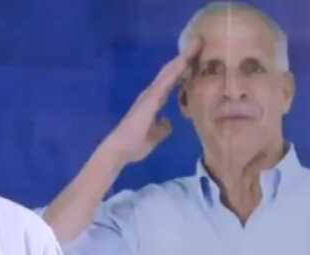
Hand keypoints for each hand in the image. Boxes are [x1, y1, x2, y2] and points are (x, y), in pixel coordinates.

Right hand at [101, 37, 202, 164]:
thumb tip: (168, 123)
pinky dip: (174, 71)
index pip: (170, 83)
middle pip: (170, 73)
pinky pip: (165, 82)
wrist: (119, 150)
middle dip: (184, 58)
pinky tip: (184, 61)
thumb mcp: (154, 136)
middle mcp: (150, 95)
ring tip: (194, 45)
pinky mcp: (149, 100)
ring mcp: (149, 96)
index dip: (182, 70)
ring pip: (168, 73)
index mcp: (152, 102)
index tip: (195, 58)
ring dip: (181, 59)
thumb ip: (161, 128)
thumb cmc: (134, 145)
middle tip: (198, 42)